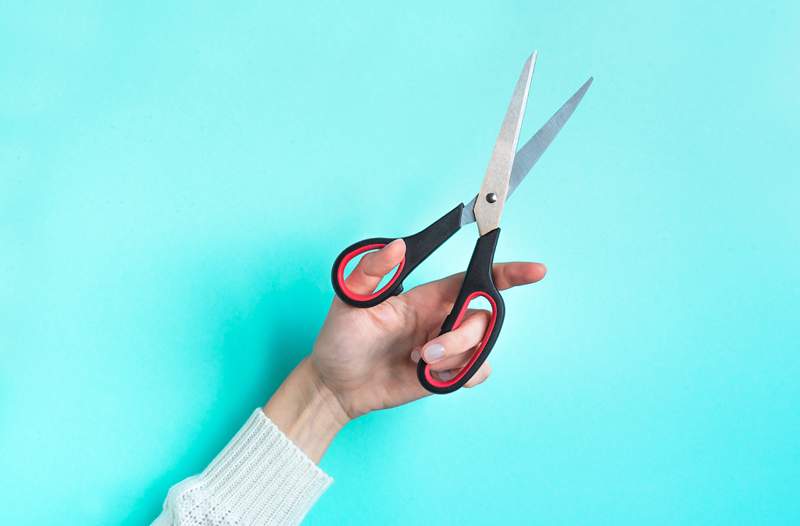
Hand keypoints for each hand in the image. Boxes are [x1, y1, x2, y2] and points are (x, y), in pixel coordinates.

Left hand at [265, 239, 545, 460]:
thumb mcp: (349, 301)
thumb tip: (399, 245)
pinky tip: (430, 378)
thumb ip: (372, 271)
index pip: (475, 278)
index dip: (508, 273)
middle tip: (427, 352)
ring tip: (417, 363)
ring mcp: (445, 348)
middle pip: (482, 318)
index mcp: (426, 297)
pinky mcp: (445, 375)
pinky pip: (476, 372)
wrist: (335, 386)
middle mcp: (441, 319)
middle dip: (463, 337)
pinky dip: (460, 376)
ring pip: (479, 347)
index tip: (536, 271)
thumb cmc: (340, 340)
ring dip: (453, 359)